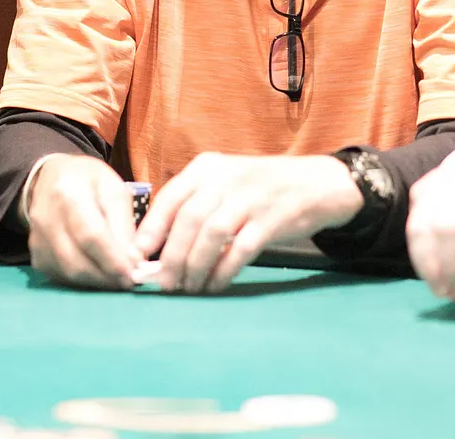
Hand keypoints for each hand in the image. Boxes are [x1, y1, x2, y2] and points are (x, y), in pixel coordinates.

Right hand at [26, 154, 140, 289]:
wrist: (49, 178)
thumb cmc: (87, 181)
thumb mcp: (114, 189)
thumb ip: (124, 223)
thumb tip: (133, 259)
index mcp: (68, 194)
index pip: (90, 235)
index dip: (113, 260)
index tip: (133, 273)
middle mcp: (46, 219)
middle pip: (76, 261)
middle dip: (107, 277)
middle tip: (130, 280)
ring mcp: (37, 240)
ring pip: (68, 274)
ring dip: (97, 282)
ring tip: (117, 279)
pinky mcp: (36, 255)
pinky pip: (61, 277)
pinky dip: (83, 282)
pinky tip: (98, 273)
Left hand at [134, 153, 361, 293]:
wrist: (317, 184)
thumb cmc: (260, 188)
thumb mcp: (224, 182)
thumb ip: (194, 204)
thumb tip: (155, 244)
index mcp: (207, 167)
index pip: (170, 198)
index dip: (151, 229)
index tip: (137, 256)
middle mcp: (226, 178)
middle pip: (188, 220)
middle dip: (171, 256)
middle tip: (162, 283)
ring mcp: (251, 197)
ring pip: (212, 235)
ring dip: (195, 267)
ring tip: (188, 288)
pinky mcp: (273, 219)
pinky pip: (241, 249)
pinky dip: (224, 270)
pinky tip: (215, 285)